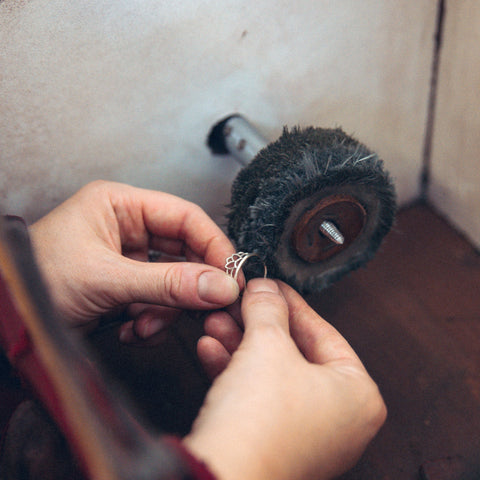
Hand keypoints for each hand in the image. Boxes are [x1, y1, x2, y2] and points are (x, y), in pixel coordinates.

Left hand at [29, 181, 238, 338]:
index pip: (184, 216)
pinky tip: (134, 330)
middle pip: (183, 250)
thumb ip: (167, 283)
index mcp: (119, 205)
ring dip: (167, 308)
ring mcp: (127, 259)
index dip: (213, 244)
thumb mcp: (106, 279)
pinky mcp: (125, 286)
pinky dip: (153, 319)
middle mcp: (126, 228)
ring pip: (173, 280)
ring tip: (147, 324)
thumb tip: (219, 286)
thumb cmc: (33, 279)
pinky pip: (158, 300)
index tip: (232, 274)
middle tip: (207, 305)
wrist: (3, 317)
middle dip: (190, 283)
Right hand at [184, 279, 385, 479]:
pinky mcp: (274, 444)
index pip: (324, 332)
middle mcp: (338, 419)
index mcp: (357, 395)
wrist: (222, 476)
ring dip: (239, 344)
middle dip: (258, 324)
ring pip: (270, 372)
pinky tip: (210, 348)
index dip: (291, 303)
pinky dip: (233, 370)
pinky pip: (257, 396)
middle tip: (242, 302)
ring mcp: (306, 435)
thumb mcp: (268, 345)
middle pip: (294, 352)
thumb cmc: (263, 422)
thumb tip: (265, 289)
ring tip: (218, 321)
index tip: (272, 285)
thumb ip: (269, 309)